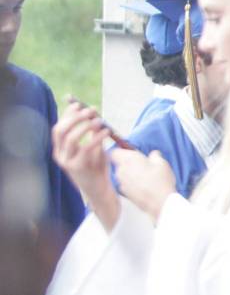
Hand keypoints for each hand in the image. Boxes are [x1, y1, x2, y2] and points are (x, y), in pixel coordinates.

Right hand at [51, 101, 119, 229]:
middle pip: (61, 131)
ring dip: (85, 126)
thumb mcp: (92, 148)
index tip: (80, 105)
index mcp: (60, 149)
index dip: (68, 115)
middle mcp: (60, 155)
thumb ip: (90, 133)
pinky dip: (96, 137)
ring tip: (99, 121)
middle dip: (75, 118)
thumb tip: (93, 113)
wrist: (99, 189)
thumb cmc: (96, 166)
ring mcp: (67, 162)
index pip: (58, 128)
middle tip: (91, 111)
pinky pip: (86, 148)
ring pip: (71, 138)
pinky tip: (106, 132)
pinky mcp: (78, 167)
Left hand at [111, 149, 175, 221]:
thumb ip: (154, 156)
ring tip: (145, 176)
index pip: (114, 152)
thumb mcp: (162, 163)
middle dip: (128, 163)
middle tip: (142, 164)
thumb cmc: (160, 182)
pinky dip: (131, 183)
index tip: (130, 152)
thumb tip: (153, 155)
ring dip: (130, 174)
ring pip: (122, 174)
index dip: (121, 151)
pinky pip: (125, 184)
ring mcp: (121, 183)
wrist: (160, 202)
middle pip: (119, 163)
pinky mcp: (124, 193)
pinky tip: (143, 186)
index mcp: (129, 160)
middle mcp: (122, 170)